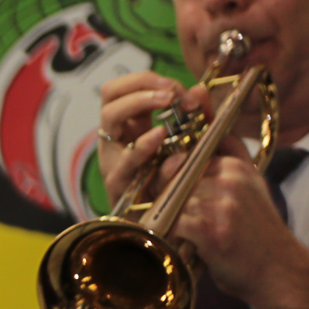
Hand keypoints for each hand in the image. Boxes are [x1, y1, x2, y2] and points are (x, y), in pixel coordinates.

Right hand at [95, 70, 195, 207]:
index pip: (123, 87)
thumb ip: (195, 120)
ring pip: (109, 119)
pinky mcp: (119, 186)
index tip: (176, 86)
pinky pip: (122, 162)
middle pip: (110, 95)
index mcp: (132, 127)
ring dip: (138, 103)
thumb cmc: (180, 184)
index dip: (145, 78)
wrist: (174, 230)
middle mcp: (118, 140)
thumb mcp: (191, 146)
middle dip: (142, 86)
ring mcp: (114, 161)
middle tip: (171, 93)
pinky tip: (160, 137)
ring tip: (166, 102)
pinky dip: (141, 146)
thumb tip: (199, 90)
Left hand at [150, 145, 307, 305]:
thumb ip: (233, 164)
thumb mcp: (254, 189)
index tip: (169, 188)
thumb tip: (209, 145)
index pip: (191, 155)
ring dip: (168, 218)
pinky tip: (182, 244)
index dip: (173, 171)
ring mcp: (221, 204)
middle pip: (177, 178)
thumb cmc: (260, 234)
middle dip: (165, 196)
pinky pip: (173, 224)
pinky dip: (172, 236)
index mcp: (238, 168)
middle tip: (166, 213)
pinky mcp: (210, 230)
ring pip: (172, 201)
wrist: (280, 270)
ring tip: (177, 232)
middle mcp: (231, 181)